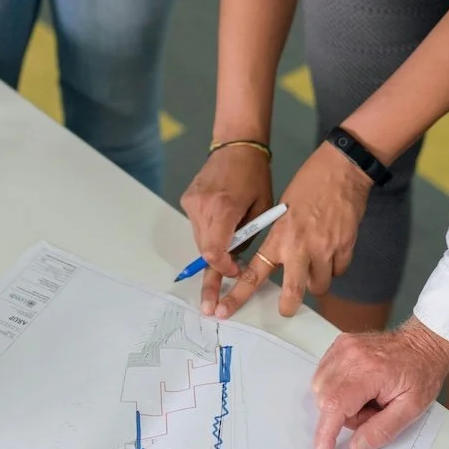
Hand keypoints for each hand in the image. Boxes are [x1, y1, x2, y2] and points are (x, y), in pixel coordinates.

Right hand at [180, 145, 274, 315]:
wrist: (236, 145)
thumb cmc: (256, 175)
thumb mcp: (262, 207)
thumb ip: (248, 235)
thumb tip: (238, 261)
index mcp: (224, 208)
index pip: (214, 252)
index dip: (224, 269)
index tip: (235, 274)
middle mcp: (202, 206)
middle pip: (204, 250)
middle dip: (214, 271)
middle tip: (211, 303)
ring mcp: (192, 202)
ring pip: (200, 239)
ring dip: (213, 250)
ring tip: (228, 251)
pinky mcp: (187, 199)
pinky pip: (197, 225)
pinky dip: (209, 233)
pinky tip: (221, 226)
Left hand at [213, 140, 370, 319]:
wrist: (341, 169)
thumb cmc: (308, 183)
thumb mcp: (282, 209)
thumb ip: (280, 237)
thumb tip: (280, 260)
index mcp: (279, 236)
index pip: (254, 272)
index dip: (238, 295)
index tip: (225, 310)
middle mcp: (300, 248)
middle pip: (294, 292)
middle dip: (288, 306)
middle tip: (286, 309)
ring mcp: (325, 250)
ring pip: (320, 285)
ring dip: (315, 281)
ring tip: (315, 264)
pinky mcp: (346, 248)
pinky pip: (338, 272)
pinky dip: (334, 267)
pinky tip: (332, 251)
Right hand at [311, 319, 448, 448]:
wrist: (422, 344)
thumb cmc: (421, 374)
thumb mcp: (411, 410)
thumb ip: (382, 431)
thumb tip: (355, 448)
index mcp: (370, 371)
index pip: (335, 406)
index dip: (324, 435)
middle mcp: (350, 355)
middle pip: (325, 399)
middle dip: (343, 416)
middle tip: (372, 411)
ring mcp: (342, 347)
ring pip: (320, 388)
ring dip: (339, 403)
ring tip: (367, 398)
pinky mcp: (339, 345)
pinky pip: (323, 375)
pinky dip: (336, 389)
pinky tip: (358, 387)